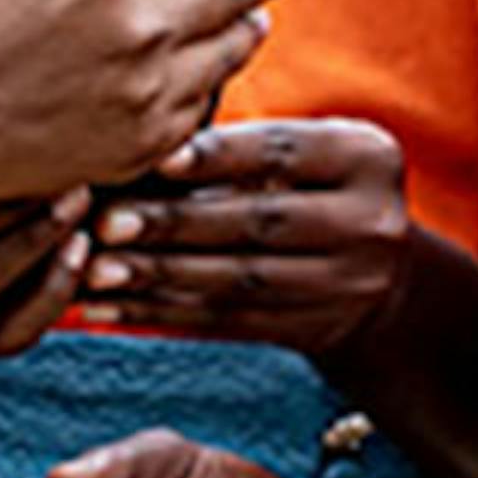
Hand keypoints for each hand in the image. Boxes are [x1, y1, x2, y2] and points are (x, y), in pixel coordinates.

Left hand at [77, 120, 409, 351]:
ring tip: (96, 270)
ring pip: (238, 279)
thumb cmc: (315, 188)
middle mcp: (370, 222)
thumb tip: (140, 148)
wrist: (382, 279)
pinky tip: (110, 310)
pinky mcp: (313, 329)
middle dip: (174, 222)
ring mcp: (349, 284)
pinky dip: (162, 314)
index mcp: (369, 158)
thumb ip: (246, 148)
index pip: (285, 153)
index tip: (157, 159)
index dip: (219, 155)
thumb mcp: (310, 154)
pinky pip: (227, 321)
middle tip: (104, 222)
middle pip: (259, 221)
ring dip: (158, 275)